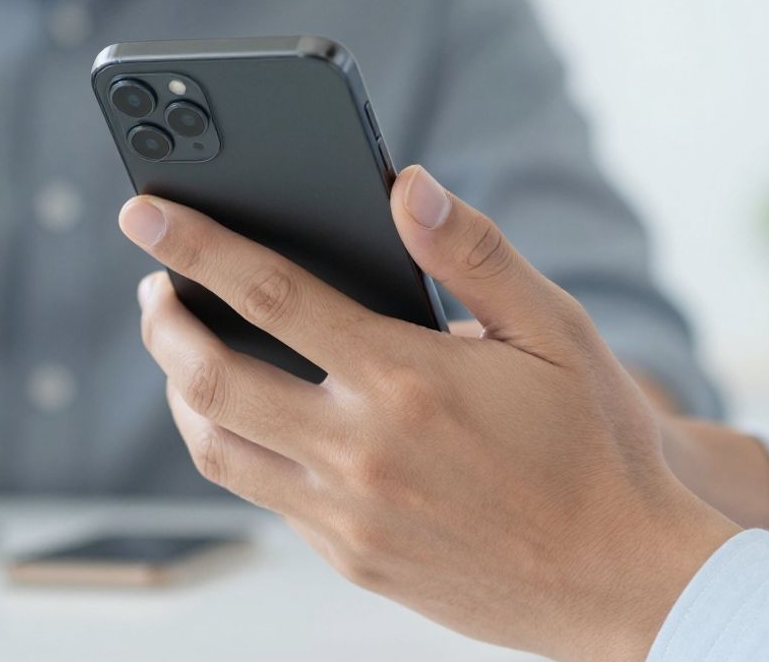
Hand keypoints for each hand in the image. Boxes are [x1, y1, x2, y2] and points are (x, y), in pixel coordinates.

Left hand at [119, 166, 739, 660]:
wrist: (624, 581)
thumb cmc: (596, 447)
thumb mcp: (555, 332)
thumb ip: (474, 253)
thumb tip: (406, 186)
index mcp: (407, 380)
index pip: (270, 295)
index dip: (196, 246)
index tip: (144, 214)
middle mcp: (362, 451)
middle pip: (212, 379)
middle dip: (163, 323)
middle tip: (154, 289)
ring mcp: (347, 515)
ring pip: (216, 447)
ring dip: (180, 390)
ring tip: (183, 350)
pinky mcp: (348, 558)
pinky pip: (261, 495)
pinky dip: (234, 445)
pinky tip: (250, 416)